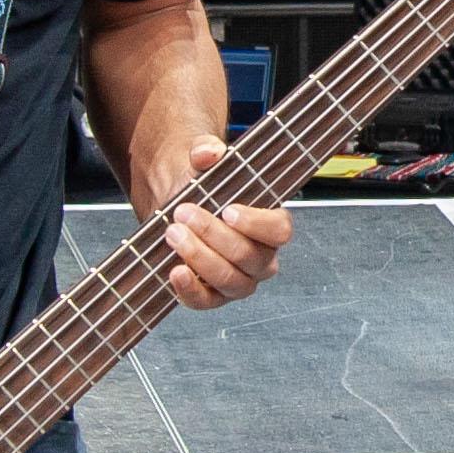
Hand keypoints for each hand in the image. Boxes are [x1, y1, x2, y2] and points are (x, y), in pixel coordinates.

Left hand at [154, 137, 289, 309]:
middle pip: (250, 257)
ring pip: (231, 281)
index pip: (280, 230)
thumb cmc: (201, 186)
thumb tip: (208, 153)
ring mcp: (239, 280)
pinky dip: (190, 291)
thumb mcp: (202, 162)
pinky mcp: (212, 296)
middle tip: (184, 212)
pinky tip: (174, 271)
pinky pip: (206, 302)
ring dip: (201, 258)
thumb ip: (206, 150)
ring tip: (174, 234)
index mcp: (271, 225)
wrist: (176, 207)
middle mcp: (261, 258)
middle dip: (214, 235)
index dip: (257, 224)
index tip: (228, 210)